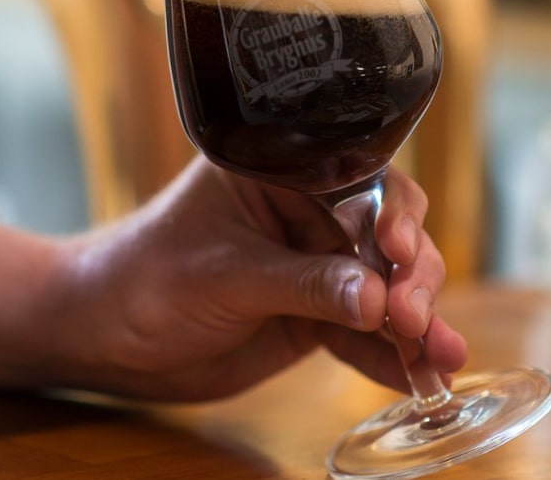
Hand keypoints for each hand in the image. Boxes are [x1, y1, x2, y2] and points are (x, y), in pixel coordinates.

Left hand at [46, 156, 466, 401]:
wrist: (109, 336)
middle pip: (380, 232)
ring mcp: (310, 265)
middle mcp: (302, 211)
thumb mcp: (225, 273)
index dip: (388, 210)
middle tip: (412, 315)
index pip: (350, 178)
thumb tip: (379, 299)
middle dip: (408, 271)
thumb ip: (302, 284)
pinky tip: (417, 378)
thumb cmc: (148, 277)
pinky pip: (359, 332)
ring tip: (440, 356)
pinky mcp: (310, 315)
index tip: (399, 248)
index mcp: (276, 171)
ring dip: (413, 320)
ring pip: (381, 285)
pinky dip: (387, 355)